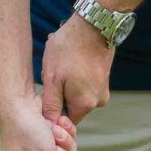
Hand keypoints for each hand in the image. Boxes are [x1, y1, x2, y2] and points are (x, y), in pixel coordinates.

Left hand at [39, 14, 114, 130]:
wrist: (93, 25)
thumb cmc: (68, 50)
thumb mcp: (52, 78)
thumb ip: (50, 105)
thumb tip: (50, 124)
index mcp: (85, 105)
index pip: (65, 121)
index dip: (53, 109)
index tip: (47, 91)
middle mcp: (98, 102)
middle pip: (71, 106)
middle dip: (59, 92)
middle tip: (53, 73)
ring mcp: (103, 89)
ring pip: (76, 93)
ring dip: (65, 82)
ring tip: (62, 63)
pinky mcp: (103, 77)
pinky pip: (84, 83)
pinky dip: (74, 74)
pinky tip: (69, 59)